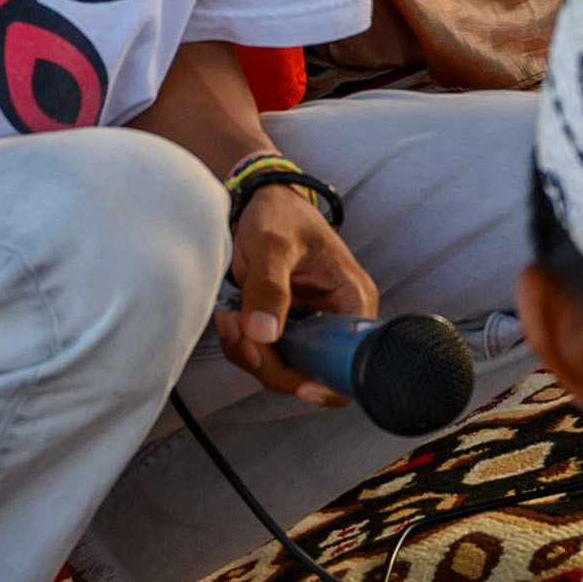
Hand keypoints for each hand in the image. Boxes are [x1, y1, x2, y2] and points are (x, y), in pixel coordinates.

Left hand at [220, 186, 374, 403]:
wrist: (261, 201)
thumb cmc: (278, 215)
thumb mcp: (274, 245)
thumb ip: (269, 288)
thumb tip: (265, 334)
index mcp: (352, 300)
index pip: (352, 362)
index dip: (324, 380)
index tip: (291, 377)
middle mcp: (338, 318)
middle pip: (314, 372)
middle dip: (272, 363)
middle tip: (240, 332)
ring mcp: (312, 325)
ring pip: (286, 367)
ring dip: (252, 354)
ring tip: (229, 318)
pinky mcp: (288, 326)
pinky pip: (268, 353)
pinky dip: (245, 345)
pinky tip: (230, 319)